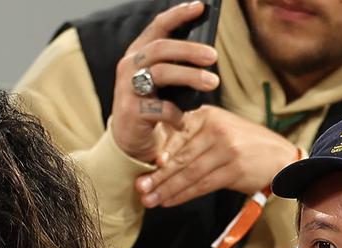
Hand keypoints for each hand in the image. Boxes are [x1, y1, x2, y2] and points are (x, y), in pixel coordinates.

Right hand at [110, 1, 218, 163]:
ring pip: (161, 73)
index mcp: (138, 53)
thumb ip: (176, 65)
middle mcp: (129, 66)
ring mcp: (127, 89)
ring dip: (190, 77)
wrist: (129, 140)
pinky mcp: (131, 112)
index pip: (158, 27)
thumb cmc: (152, 105)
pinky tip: (183, 122)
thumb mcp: (162, 81)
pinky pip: (161, 108)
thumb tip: (207, 53)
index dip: (178, 14)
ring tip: (212, 83)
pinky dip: (177, 115)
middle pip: (160, 48)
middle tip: (213, 56)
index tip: (200, 7)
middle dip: (189, 50)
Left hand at [136, 105, 299, 207]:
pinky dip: (184, 194)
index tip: (141, 173)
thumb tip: (160, 162)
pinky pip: (202, 184)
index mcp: (208, 115)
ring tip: (150, 200)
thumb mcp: (218, 133)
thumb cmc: (245, 147)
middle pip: (180, 157)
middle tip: (140, 190)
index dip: (158, 159)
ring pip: (188, 172)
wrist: (281, 158)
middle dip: (158, 177)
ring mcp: (226, 147)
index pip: (176, 138)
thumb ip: (192, 142)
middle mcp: (216, 128)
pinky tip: (170, 201)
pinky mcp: (234, 167)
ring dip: (167, 189)